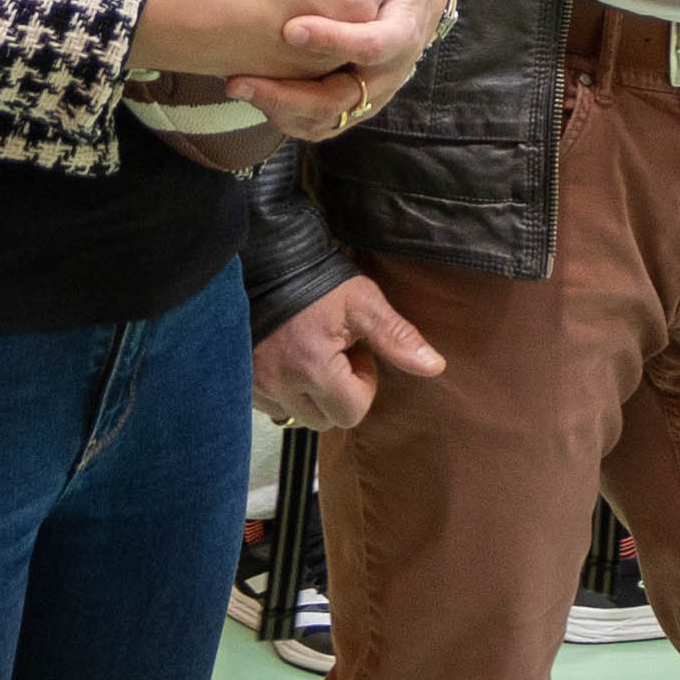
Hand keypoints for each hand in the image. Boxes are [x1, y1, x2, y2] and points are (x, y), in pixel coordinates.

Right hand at [135, 0, 437, 86]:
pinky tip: (260, 11)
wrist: (198, 19)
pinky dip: (284, 31)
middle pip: (350, 1)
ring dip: (308, 7)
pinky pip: (296, 49)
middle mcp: (347, 45)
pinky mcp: (285, 78)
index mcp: (362, 6)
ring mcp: (315, 68)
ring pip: (323, 24)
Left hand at [234, 0, 454, 138]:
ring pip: (323, 119)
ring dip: (278, 108)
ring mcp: (366, 96)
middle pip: (340, 100)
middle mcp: (385, 74)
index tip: (291, 30)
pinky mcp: (346, 105)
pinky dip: (281, 115)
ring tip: (238, 85)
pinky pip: (312, 124)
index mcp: (402, 33)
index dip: (335, 39)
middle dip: (290, 94)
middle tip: (243, 80)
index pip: (374, 45)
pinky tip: (250, 93)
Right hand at [255, 274, 450, 430]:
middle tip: (334, 352)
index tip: (355, 352)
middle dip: (338, 393)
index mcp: (313, 368)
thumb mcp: (363, 302)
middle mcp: (280, 384)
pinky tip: (289, 359)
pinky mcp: (243, 381)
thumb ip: (397, 338)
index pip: (352, 412)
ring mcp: (256, 385)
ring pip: (298, 416)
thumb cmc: (319, 280)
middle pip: (326, 420)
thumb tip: (435, 367)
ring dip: (311, 395)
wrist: (267, 259)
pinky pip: (272, 406)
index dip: (363, 384)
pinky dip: (285, 391)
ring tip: (311, 355)